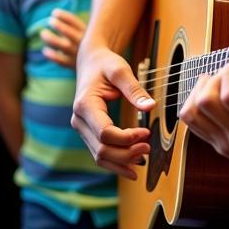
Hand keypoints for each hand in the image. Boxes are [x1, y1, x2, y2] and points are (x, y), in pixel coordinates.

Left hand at [40, 8, 85, 68]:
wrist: (99, 67)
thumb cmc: (89, 47)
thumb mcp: (88, 35)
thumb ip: (75, 27)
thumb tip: (56, 15)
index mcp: (88, 34)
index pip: (75, 22)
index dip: (64, 16)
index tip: (54, 12)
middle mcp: (84, 44)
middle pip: (69, 33)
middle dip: (59, 26)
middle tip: (50, 21)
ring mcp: (78, 55)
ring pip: (64, 46)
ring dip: (52, 39)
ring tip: (43, 33)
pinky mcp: (73, 66)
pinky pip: (61, 61)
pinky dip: (52, 56)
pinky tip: (45, 50)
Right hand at [71, 45, 151, 179]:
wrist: (91, 62)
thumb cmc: (105, 64)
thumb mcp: (120, 70)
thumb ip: (134, 89)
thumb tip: (150, 107)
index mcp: (85, 105)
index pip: (105, 133)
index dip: (127, 138)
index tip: (146, 132)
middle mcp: (78, 119)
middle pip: (101, 149)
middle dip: (126, 153)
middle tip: (148, 147)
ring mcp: (81, 128)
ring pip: (99, 156)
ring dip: (121, 162)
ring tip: (143, 158)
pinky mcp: (87, 132)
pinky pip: (99, 153)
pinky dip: (115, 162)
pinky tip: (132, 166)